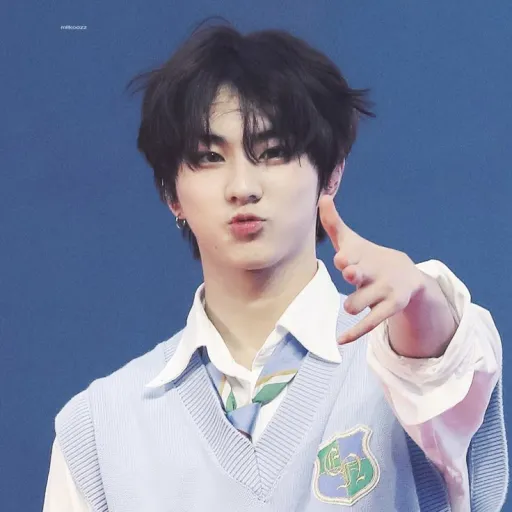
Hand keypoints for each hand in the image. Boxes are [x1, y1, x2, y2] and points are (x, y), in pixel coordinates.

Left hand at [318, 195, 425, 344]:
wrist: (408, 274)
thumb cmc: (369, 257)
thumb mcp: (352, 242)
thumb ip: (334, 223)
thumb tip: (322, 197)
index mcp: (361, 255)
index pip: (351, 256)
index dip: (347, 259)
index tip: (343, 260)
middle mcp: (372, 272)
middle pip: (358, 276)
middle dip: (355, 274)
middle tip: (352, 273)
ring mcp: (382, 291)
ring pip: (358, 302)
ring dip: (352, 305)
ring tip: (351, 305)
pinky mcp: (389, 308)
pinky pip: (370, 324)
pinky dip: (355, 333)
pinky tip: (341, 341)